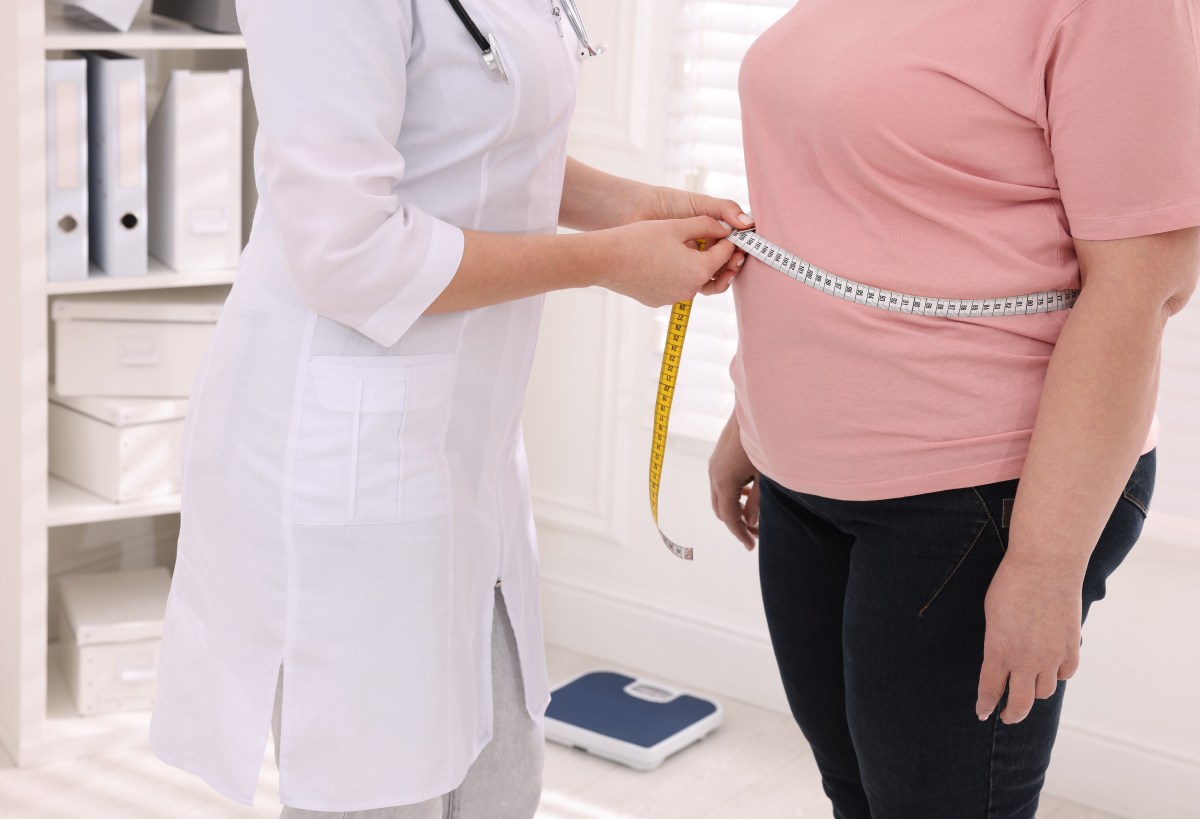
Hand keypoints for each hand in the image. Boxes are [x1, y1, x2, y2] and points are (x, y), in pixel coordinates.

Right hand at [599, 217, 736, 306]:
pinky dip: (678, 275)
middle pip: (714, 273)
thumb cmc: (639, 240)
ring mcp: (674, 298)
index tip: (730, 231)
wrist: (605, 260)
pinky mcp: (658, 301)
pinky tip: (668, 259)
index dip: (730, 240)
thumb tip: (726, 229)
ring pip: (694, 281)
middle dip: (721, 259)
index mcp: (699, 270)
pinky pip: (676, 286)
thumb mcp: (677, 226)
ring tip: (694, 250)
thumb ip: (706, 225)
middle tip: (722, 244)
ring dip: (698, 267)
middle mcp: (690, 289)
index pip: (726, 254)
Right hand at [709, 412, 758, 549]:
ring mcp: (713, 465)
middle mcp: (714, 475)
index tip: (751, 546)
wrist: (755, 410)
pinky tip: (748, 493)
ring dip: (733, 509)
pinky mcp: (717, 457)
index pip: (729, 518)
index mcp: (724, 482)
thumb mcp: (765, 477)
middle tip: (755, 534)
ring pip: (719, 497)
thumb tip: (751, 523)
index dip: (740, 534)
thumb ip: (758, 503)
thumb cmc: (764, 442)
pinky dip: (731, 495)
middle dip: (736, 524)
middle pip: (720, 510)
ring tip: (753, 515)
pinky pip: (720, 484)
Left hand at [976, 556, 1084, 723]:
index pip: (990, 690)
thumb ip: (996, 641)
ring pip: (1044, 691)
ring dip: (1033, 692)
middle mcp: (1026, 660)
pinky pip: (1065, 673)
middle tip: (1005, 715)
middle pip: (1020, 703)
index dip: (985, 705)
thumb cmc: (1011, 583)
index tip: (982, 713)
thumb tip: (1001, 656)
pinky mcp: (1072, 648)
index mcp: (999, 651)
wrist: (1046, 566)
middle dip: (1011, 714)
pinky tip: (1051, 669)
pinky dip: (1057, 675)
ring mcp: (1051, 656)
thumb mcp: (992, 615)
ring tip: (1027, 688)